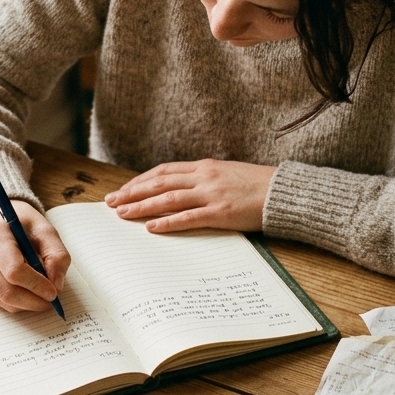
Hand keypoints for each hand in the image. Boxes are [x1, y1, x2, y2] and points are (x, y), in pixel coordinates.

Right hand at [0, 202, 70, 312]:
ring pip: (3, 301)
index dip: (36, 285)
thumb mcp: (45, 230)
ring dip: (26, 303)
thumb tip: (56, 285)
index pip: (14, 270)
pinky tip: (24, 288)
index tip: (54, 292)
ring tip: (40, 293)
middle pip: (7, 291)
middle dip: (33, 301)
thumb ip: (57, 255)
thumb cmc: (22, 225)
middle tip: (51, 301)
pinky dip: (15, 302)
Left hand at [104, 159, 275, 232]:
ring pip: (167, 198)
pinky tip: (151, 228)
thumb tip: (182, 188)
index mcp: (204, 166)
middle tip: (110, 202)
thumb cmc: (257, 186)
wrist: (284, 192)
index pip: (163, 171)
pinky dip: (167, 222)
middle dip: (132, 192)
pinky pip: (188, 218)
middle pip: (159, 183)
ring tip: (122, 214)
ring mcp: (211, 194)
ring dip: (142, 206)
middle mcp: (204, 177)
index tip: (123, 189)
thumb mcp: (227, 174)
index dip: (140, 181)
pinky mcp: (220, 212)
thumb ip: (204, 179)